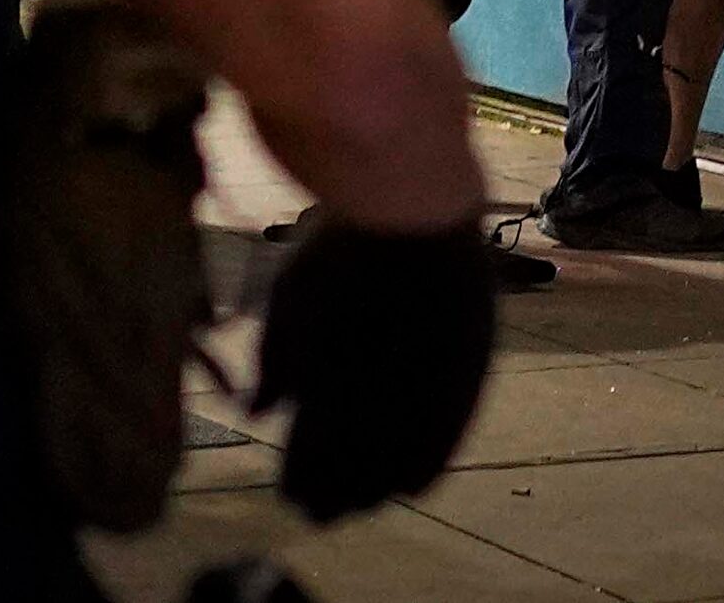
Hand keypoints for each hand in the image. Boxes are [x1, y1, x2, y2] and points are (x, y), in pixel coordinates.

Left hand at [251, 219, 494, 521]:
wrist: (414, 212)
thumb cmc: (338, 250)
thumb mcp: (287, 300)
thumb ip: (273, 363)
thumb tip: (258, 414)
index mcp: (326, 392)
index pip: (310, 468)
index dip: (299, 487)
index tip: (290, 496)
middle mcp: (377, 408)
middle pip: (351, 481)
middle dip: (331, 498)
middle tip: (317, 510)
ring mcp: (425, 399)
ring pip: (395, 476)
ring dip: (373, 492)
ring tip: (359, 501)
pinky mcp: (464, 386)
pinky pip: (440, 452)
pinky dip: (419, 473)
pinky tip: (406, 484)